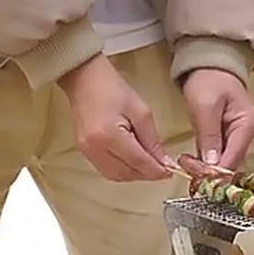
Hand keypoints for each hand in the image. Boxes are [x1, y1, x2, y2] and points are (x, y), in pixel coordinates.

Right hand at [59, 55, 173, 180]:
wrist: (84, 79)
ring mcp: (86, 151)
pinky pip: (106, 170)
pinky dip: (122, 170)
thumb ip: (152, 140)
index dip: (156, 170)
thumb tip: (163, 162)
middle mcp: (94, 148)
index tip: (170, 171)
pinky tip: (132, 162)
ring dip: (134, 174)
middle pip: (126, 173)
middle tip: (161, 167)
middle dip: (146, 173)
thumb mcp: (140, 111)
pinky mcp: (83, 151)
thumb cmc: (112, 89)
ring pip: (115, 176)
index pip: (138, 162)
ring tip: (148, 164)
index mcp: (109, 136)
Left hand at [182, 69, 253, 169]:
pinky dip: (207, 160)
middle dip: (209, 170)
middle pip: (231, 162)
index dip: (214, 170)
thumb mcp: (205, 106)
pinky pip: (220, 155)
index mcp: (248, 125)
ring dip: (207, 167)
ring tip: (186, 164)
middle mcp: (247, 133)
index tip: (193, 173)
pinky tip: (193, 160)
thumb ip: (209, 135)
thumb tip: (212, 165)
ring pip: (225, 161)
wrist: (209, 65)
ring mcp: (239, 136)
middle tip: (185, 167)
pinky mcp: (229, 137)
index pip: (233, 157)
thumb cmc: (208, 80)